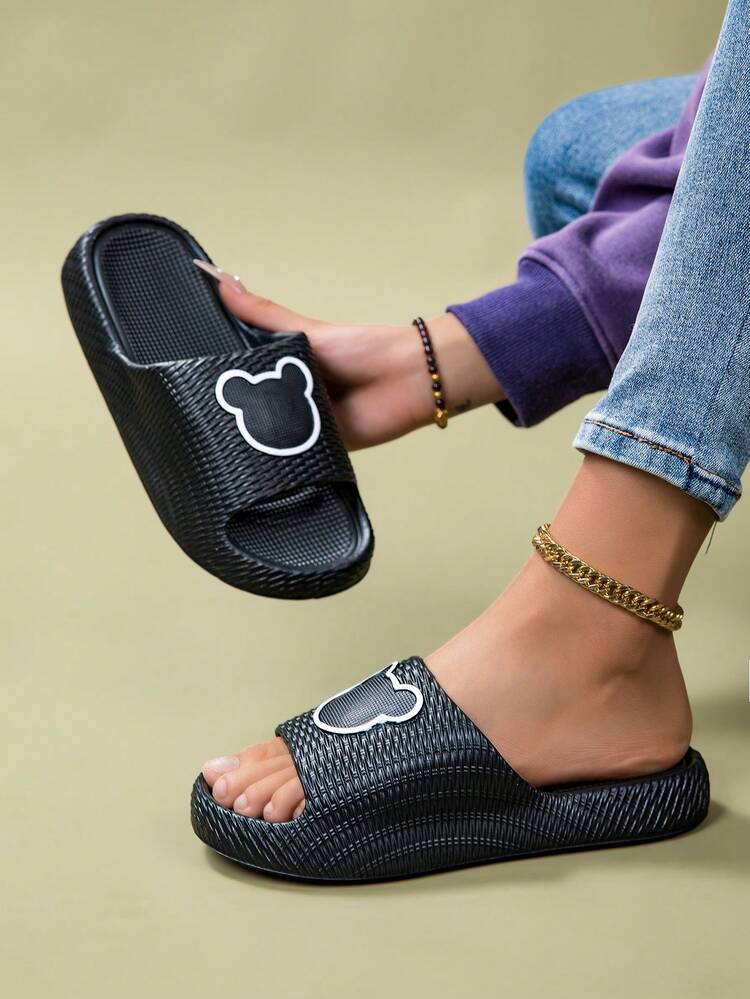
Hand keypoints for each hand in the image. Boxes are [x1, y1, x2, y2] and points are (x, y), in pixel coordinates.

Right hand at [205, 266, 504, 450]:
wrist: (409, 381)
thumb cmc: (364, 348)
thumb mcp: (307, 331)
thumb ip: (262, 314)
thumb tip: (218, 279)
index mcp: (285, 367)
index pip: (243, 375)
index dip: (218, 380)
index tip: (181, 383)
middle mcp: (291, 397)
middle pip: (252, 411)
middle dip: (231, 417)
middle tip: (193, 421)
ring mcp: (306, 425)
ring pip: (269, 438)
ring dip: (254, 441)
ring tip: (217, 448)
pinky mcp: (322, 452)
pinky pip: (295, 461)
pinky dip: (282, 462)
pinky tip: (255, 467)